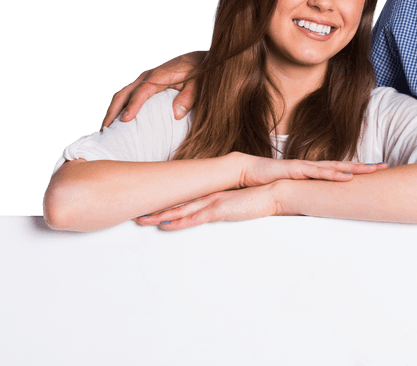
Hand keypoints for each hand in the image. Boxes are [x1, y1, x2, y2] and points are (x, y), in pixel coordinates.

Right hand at [101, 51, 206, 128]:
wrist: (200, 60)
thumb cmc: (200, 72)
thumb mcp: (199, 84)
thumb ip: (189, 97)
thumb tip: (176, 114)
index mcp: (159, 76)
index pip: (142, 91)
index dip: (133, 106)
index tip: (125, 120)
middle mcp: (147, 77)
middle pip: (123, 93)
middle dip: (112, 111)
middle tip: (106, 131)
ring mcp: (144, 80)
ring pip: (122, 95)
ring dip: (112, 111)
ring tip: (106, 130)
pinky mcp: (145, 84)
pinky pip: (128, 95)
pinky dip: (119, 107)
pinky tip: (118, 121)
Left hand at [136, 185, 277, 230]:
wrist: (277, 192)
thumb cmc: (265, 199)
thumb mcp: (244, 206)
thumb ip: (233, 209)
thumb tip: (227, 215)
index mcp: (216, 195)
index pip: (188, 200)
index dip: (171, 204)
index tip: (156, 207)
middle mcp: (211, 197)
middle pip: (178, 204)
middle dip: (158, 208)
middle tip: (140, 213)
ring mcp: (213, 202)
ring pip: (180, 210)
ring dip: (160, 215)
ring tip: (142, 219)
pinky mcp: (219, 210)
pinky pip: (193, 217)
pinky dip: (177, 221)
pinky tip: (164, 225)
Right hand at [234, 152, 384, 187]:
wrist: (249, 172)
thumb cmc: (272, 183)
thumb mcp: (295, 193)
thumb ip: (308, 198)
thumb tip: (320, 209)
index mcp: (315, 172)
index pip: (341, 171)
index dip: (359, 171)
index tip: (377, 172)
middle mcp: (314, 167)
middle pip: (344, 166)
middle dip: (365, 167)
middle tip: (385, 167)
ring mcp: (306, 167)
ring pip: (335, 167)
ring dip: (355, 168)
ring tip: (373, 170)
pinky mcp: (297, 169)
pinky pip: (318, 172)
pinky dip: (333, 174)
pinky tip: (347, 176)